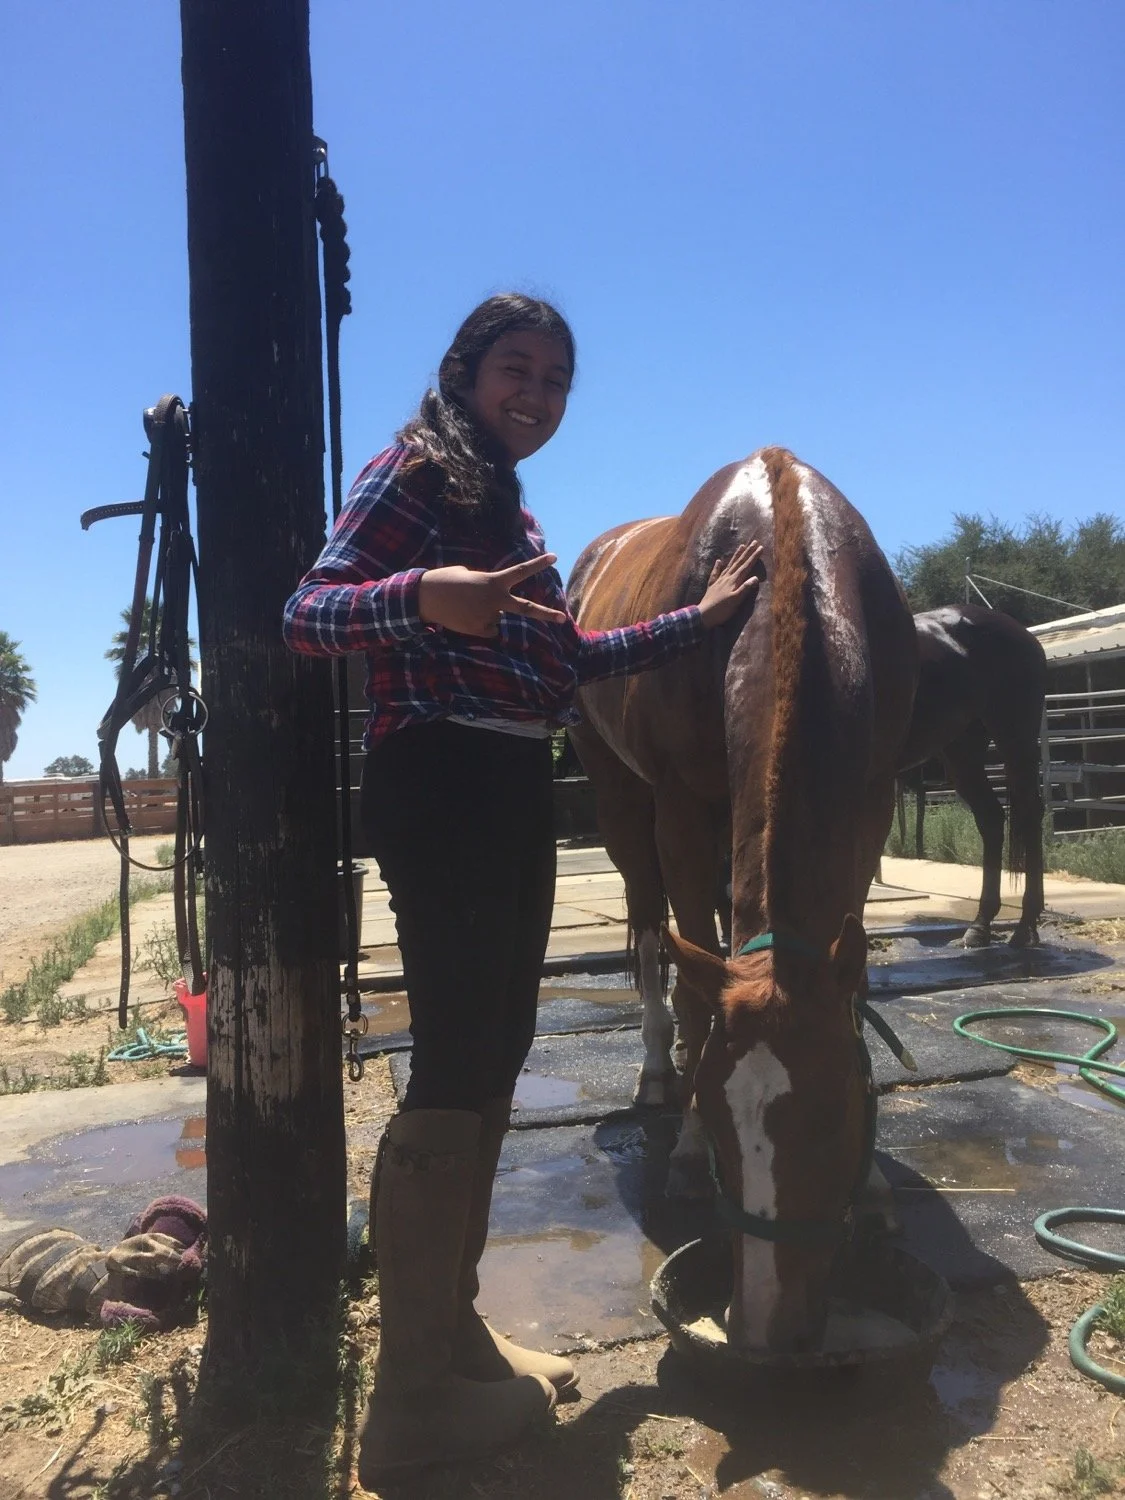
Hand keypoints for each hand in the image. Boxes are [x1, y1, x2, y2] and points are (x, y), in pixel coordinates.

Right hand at [417, 554, 567, 637]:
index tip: (554, 557)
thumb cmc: (446, 581)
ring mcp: (488, 616)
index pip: (520, 571)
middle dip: (545, 614)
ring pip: (497, 618)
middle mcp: (494, 600)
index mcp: (493, 582)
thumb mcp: (469, 575)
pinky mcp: (478, 630)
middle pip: (526, 609)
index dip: (538, 564)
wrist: (425, 597)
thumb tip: (492, 600)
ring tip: (466, 606)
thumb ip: (486, 585)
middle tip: (563, 619)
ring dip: (486, 613)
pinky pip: (487, 629)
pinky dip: (479, 625)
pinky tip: (465, 617)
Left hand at [697, 541, 763, 627]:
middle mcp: (726, 578)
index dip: (753, 557)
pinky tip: (719, 561)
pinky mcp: (712, 586)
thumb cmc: (722, 610)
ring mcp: (719, 581)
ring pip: (729, 565)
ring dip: (736, 556)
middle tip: (754, 541)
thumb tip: (755, 577)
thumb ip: (745, 589)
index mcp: (733, 581)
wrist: (703, 615)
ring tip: (741, 546)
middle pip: (738, 562)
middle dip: (747, 552)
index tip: (760, 547)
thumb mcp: (736, 601)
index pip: (746, 566)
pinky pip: (715, 573)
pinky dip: (717, 566)